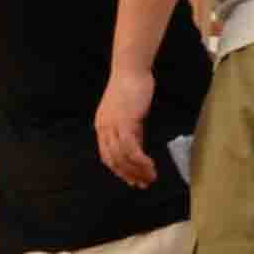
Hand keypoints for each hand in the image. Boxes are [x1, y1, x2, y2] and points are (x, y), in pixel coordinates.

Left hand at [95, 65, 156, 185]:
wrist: (131, 69)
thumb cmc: (132, 87)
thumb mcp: (130, 114)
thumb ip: (132, 132)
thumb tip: (137, 150)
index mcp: (102, 127)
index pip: (107, 156)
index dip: (120, 171)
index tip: (133, 180)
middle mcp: (104, 129)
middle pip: (113, 161)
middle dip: (129, 175)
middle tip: (143, 183)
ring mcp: (113, 126)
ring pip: (122, 158)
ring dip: (137, 170)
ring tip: (151, 177)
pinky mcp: (125, 122)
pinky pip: (131, 149)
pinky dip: (140, 161)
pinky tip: (150, 165)